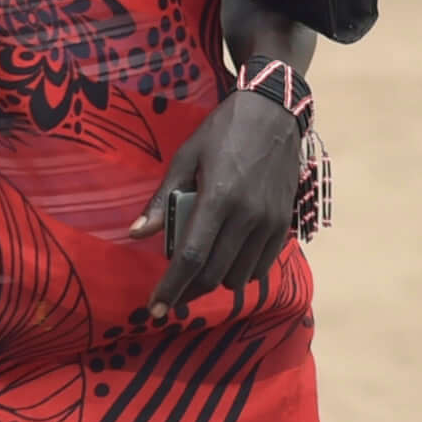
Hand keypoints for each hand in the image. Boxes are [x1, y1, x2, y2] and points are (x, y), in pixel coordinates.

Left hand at [135, 89, 303, 315]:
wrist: (275, 113)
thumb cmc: (224, 131)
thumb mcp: (186, 157)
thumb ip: (163, 199)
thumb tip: (137, 233)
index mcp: (218, 197)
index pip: (191, 256)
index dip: (171, 287)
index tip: (157, 308)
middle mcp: (247, 215)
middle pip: (214, 273)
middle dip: (189, 291)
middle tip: (173, 294)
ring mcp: (270, 222)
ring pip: (239, 275)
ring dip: (215, 282)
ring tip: (200, 274)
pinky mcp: (285, 222)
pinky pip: (261, 265)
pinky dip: (242, 273)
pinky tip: (228, 264)